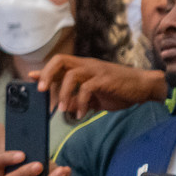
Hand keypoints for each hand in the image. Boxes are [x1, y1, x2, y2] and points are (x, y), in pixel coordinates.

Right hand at [0, 152, 76, 175]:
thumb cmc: (37, 173)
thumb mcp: (29, 162)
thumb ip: (27, 152)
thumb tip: (33, 139)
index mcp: (2, 175)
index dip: (6, 159)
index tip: (22, 154)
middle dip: (24, 173)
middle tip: (39, 165)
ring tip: (62, 170)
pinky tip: (67, 171)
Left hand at [36, 55, 166, 117]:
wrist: (144, 87)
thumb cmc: (119, 90)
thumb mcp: (95, 97)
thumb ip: (78, 100)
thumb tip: (63, 106)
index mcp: (83, 67)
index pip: (59, 64)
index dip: (43, 70)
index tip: (30, 78)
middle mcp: (87, 65)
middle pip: (60, 60)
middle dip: (47, 74)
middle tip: (41, 90)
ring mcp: (96, 71)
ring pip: (71, 74)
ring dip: (62, 93)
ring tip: (61, 109)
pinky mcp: (106, 79)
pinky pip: (87, 88)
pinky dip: (81, 103)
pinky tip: (82, 114)